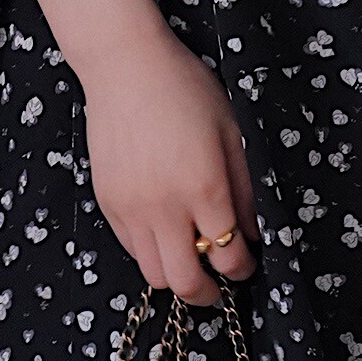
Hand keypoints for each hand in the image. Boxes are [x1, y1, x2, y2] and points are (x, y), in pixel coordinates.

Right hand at [77, 29, 260, 303]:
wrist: (125, 66)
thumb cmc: (186, 88)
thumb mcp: (230, 130)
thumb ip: (244, 187)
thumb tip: (253, 230)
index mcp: (204, 187)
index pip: (228, 255)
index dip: (242, 268)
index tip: (246, 263)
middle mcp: (165, 207)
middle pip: (186, 282)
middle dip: (208, 293)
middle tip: (219, 286)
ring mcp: (131, 209)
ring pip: (153, 274)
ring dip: (176, 276)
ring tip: (191, 262)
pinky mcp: (108, 203)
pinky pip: (131, 248)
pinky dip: (151, 252)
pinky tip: (165, 234)